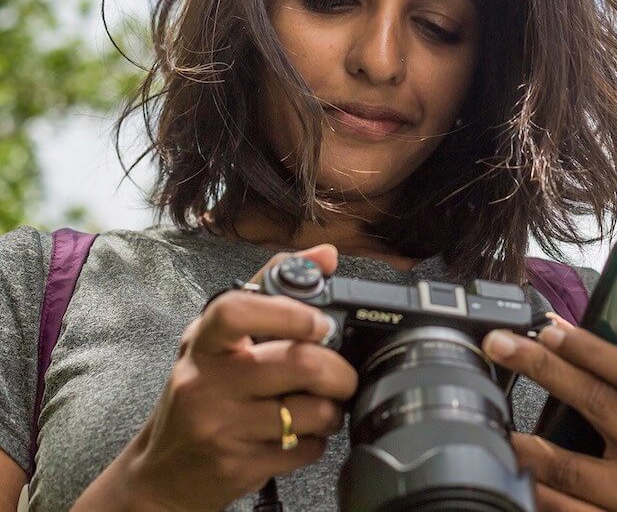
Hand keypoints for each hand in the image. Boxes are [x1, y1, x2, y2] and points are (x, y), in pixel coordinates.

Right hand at [102, 245, 357, 511]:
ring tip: (325, 406)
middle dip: (339, 371)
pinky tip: (303, 435)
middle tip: (343, 375)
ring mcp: (221, 427)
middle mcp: (207, 383)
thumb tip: (327, 256)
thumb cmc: (199, 393)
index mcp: (204, 342)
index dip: (289, 312)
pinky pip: (303, 450)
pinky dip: (317, 442)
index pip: (237, 310)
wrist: (161, 473)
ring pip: (311, 411)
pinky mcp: (237, 467)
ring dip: (333, 410)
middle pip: (297, 363)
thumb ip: (271, 289)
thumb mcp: (218, 339)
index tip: (321, 322)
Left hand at [483, 315, 616, 511]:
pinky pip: (563, 510)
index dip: (590, 348)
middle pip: (596, 402)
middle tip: (500, 345)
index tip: (548, 328)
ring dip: (524, 442)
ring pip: (568, 467)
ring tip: (490, 419)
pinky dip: (532, 489)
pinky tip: (511, 472)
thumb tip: (556, 333)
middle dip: (542, 367)